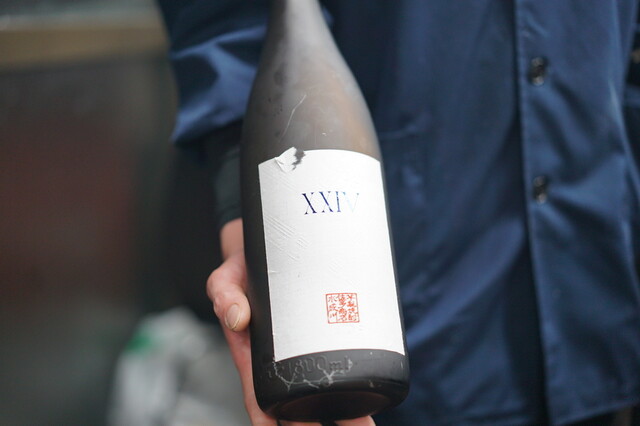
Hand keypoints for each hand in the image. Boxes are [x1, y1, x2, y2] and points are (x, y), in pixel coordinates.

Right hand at [207, 218, 374, 425]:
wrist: (264, 245)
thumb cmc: (242, 267)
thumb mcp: (226, 279)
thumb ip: (225, 295)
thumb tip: (237, 317)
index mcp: (251, 351)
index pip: (261, 394)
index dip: (273, 417)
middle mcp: (276, 354)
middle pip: (297, 396)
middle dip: (318, 417)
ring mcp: (297, 343)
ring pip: (319, 381)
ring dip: (343, 403)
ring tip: (366, 420)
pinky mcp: (316, 327)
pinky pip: (333, 352)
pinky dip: (350, 370)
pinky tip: (370, 379)